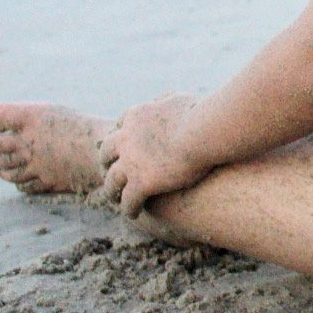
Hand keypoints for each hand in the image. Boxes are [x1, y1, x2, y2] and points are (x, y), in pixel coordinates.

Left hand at [98, 93, 211, 215]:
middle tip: (110, 170)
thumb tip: (166, 99)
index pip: (120, 125)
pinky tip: (133, 213)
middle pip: (107, 152)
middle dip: (107, 161)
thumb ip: (167, 99)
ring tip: (115, 197)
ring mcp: (130, 163)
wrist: (205, 132)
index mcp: (136, 116)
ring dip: (112, 189)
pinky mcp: (141, 184)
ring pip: (112, 180)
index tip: (124, 143)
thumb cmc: (200, 113)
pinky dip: (128, 207)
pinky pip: (128, 200)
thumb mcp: (179, 99)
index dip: (121, 135)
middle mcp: (126, 139)